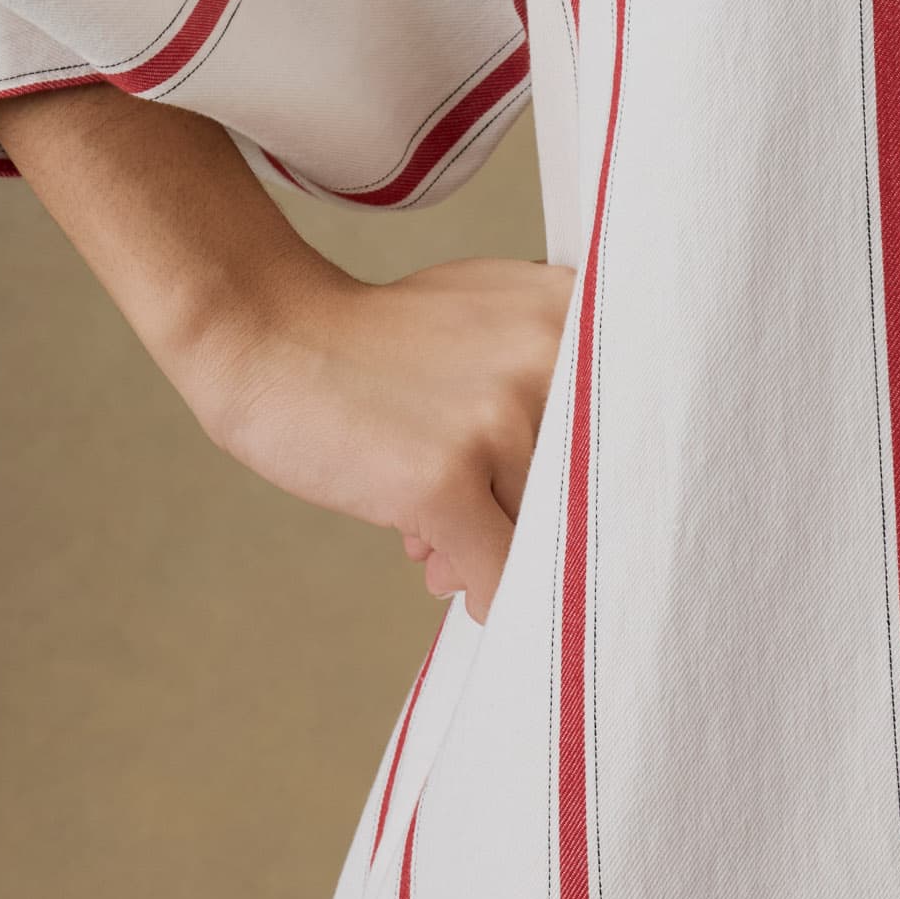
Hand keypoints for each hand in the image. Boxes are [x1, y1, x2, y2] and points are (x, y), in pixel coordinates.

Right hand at [190, 254, 575, 621]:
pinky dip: (478, 590)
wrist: (268, 334)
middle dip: (530, 516)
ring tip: (433, 527)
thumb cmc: (377, 342)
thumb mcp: (484, 326)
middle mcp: (550, 354)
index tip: (559, 494)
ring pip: (545, 538)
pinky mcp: (446, 478)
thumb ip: (540, 400)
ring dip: (494, 551)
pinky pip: (499, 580)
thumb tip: (566, 521)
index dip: (592, 475)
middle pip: (587, 486)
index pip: (630, 426)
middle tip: (472, 513)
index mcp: (568, 308)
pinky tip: (435, 558)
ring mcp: (500, 417)